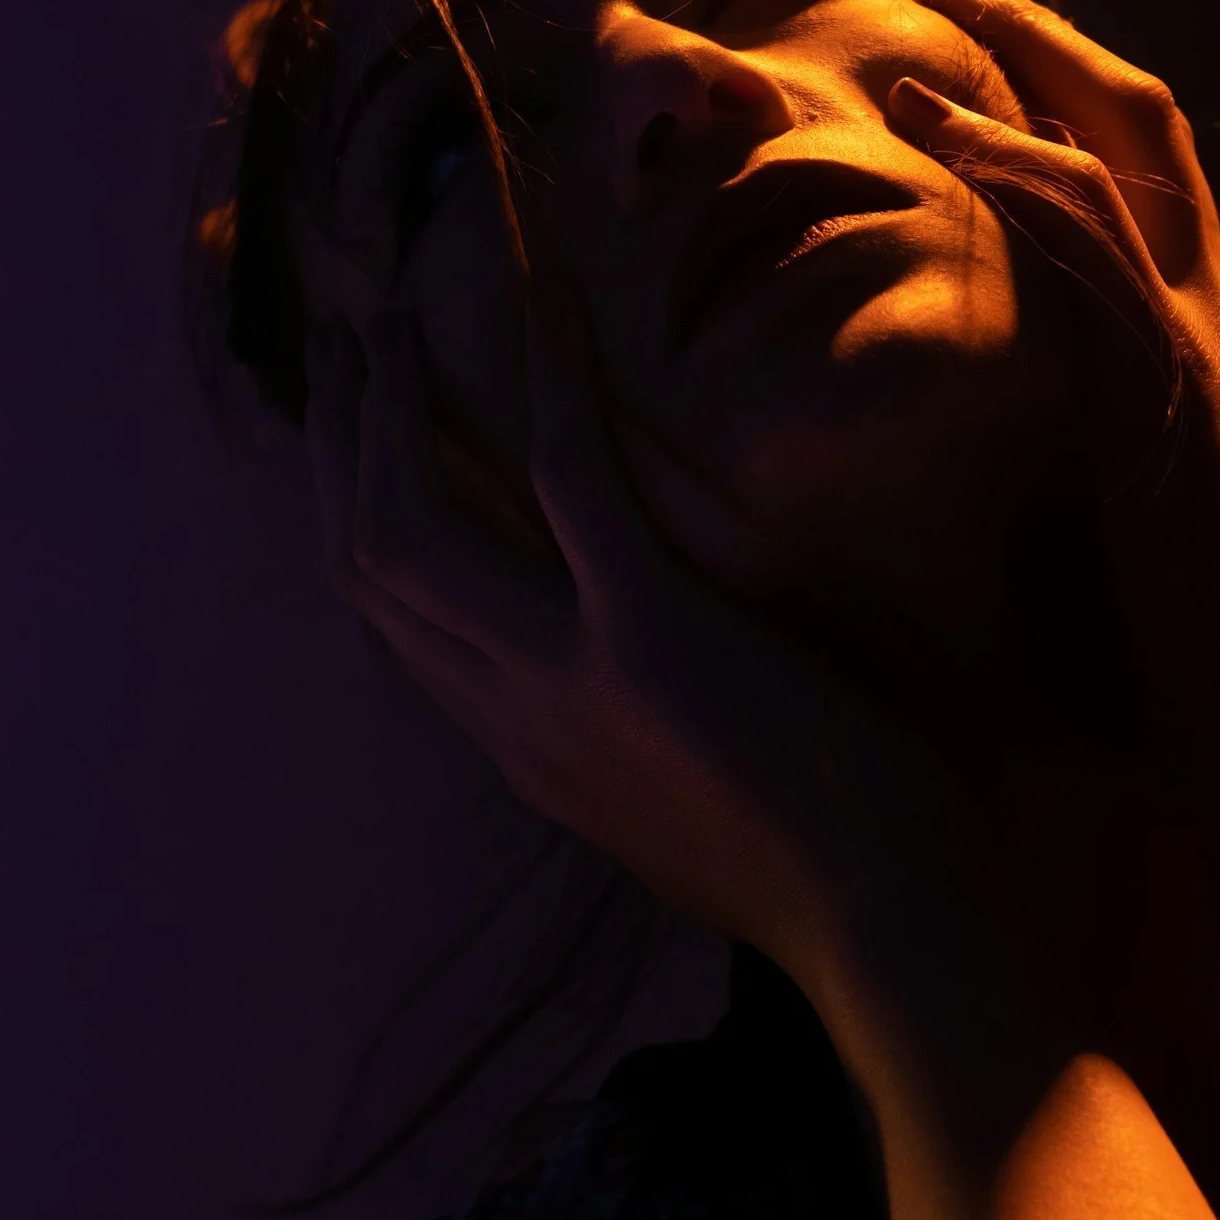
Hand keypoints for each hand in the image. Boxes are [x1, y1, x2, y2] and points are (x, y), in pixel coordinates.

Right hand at [302, 296, 980, 1010]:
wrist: (888, 928)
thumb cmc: (817, 868)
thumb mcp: (676, 816)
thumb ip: (620, 742)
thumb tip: (621, 684)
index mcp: (522, 752)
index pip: (393, 624)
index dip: (354, 516)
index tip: (346, 437)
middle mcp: (512, 716)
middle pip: (370, 564)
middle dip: (337, 445)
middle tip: (332, 344)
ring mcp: (567, 676)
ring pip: (415, 524)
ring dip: (391, 407)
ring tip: (383, 315)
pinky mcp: (648, 632)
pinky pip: (569, 476)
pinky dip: (548, 372)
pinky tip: (542, 291)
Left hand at [888, 0, 1219, 810]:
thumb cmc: (1179, 621)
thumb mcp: (1119, 482)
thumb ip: (1079, 407)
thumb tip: (1001, 386)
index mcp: (1186, 325)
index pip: (1138, 164)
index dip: (1061, 86)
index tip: (975, 34)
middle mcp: (1205, 304)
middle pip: (1142, 115)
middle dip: (1046, 35)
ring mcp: (1199, 329)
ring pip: (1133, 142)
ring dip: (1032, 62)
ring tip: (939, 7)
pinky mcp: (1176, 374)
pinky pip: (1099, 236)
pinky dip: (1022, 166)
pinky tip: (945, 127)